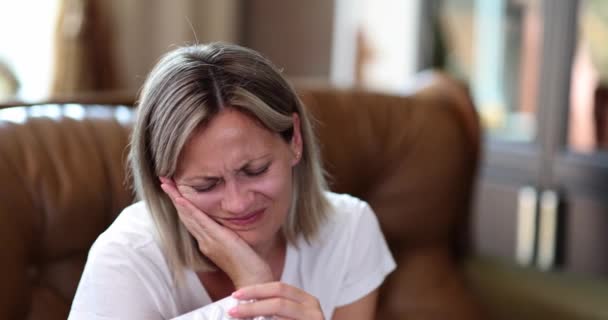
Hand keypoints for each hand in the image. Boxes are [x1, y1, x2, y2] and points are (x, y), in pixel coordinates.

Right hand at [159, 177, 273, 287]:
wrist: (253, 280)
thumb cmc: (247, 264)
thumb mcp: (234, 244)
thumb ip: (227, 234)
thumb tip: (225, 222)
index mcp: (207, 241)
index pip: (190, 218)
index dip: (180, 203)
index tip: (172, 188)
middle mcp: (204, 240)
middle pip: (185, 215)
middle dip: (173, 196)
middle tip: (163, 180)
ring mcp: (209, 240)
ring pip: (189, 216)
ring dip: (176, 198)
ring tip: (166, 183)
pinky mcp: (218, 239)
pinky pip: (201, 222)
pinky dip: (189, 209)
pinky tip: (181, 198)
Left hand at [229, 282, 323, 319]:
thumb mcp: (292, 314)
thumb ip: (275, 310)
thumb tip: (245, 308)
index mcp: (307, 301)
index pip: (279, 288)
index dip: (256, 290)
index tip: (237, 295)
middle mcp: (312, 311)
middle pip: (278, 303)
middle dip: (252, 307)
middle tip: (233, 311)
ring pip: (279, 317)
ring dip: (257, 318)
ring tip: (239, 319)